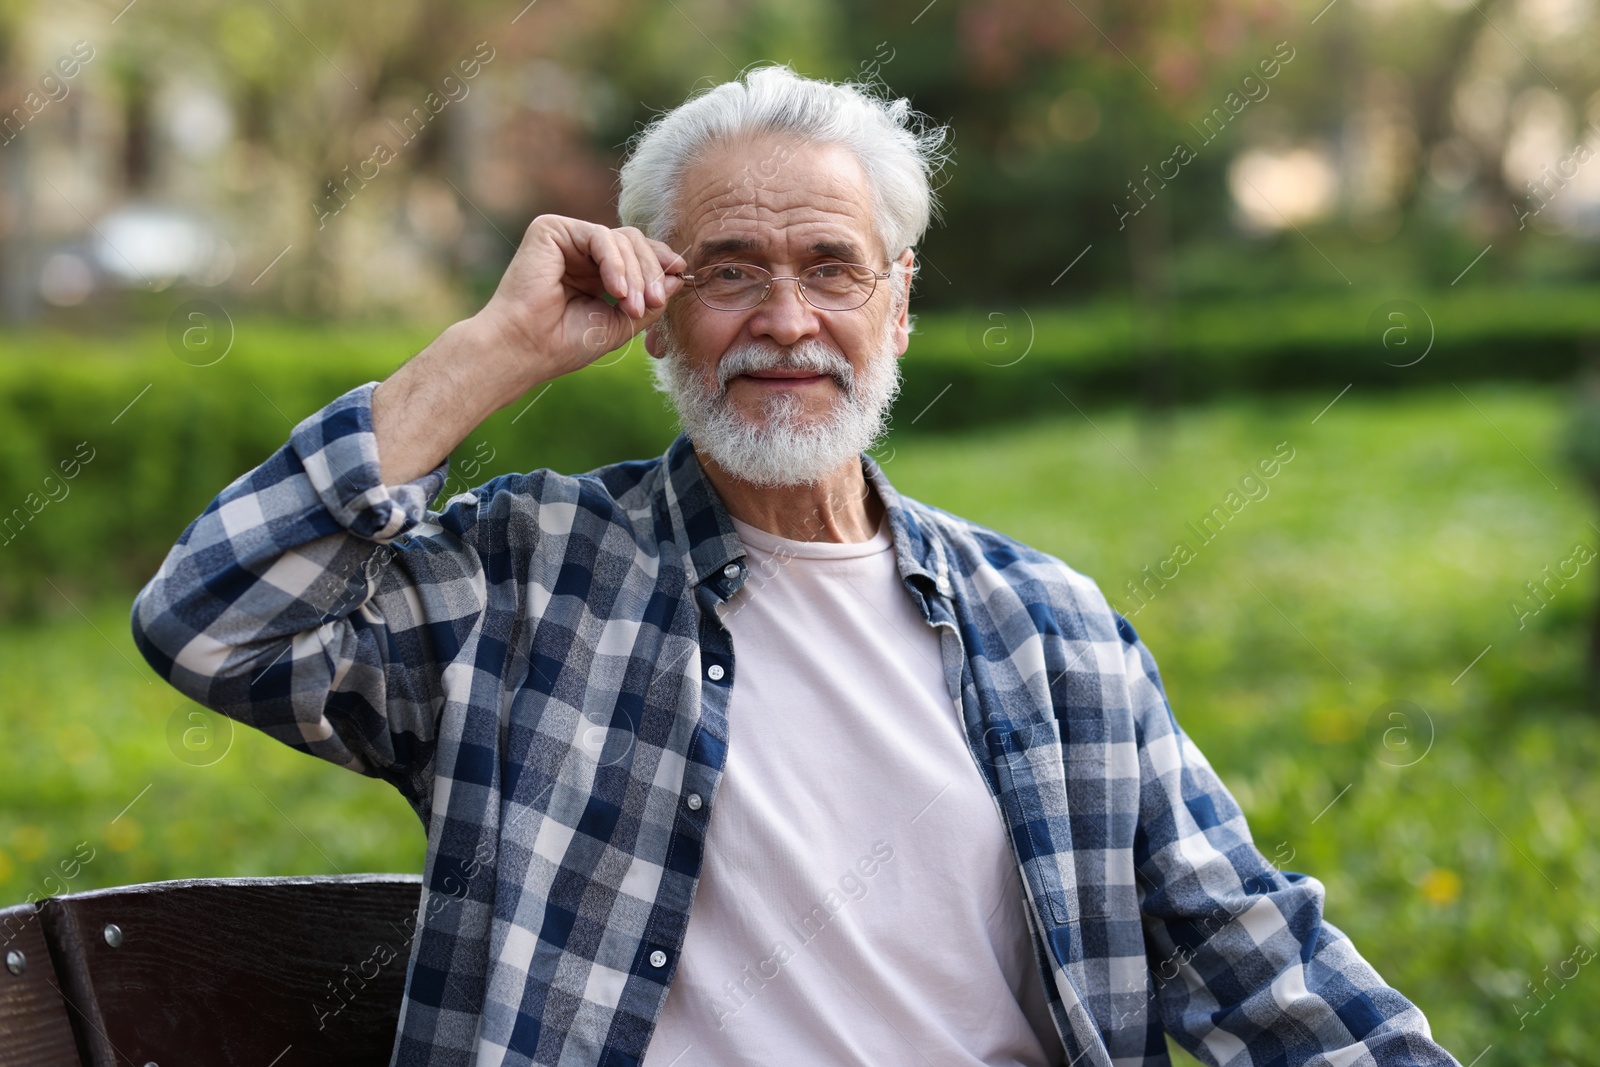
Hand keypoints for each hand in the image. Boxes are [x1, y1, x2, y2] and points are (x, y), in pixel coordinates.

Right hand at [474, 215, 686, 389]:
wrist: (526, 348)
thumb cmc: (566, 342)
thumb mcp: (622, 323)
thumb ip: (651, 300)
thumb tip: (679, 275)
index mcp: (597, 271)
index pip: (637, 254)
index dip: (660, 262)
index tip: (682, 275)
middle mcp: (582, 252)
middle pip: (634, 242)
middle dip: (650, 272)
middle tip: (653, 302)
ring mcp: (567, 238)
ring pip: (621, 239)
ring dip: (634, 274)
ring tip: (631, 306)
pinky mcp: (551, 230)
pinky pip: (599, 236)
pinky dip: (614, 263)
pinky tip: (615, 290)